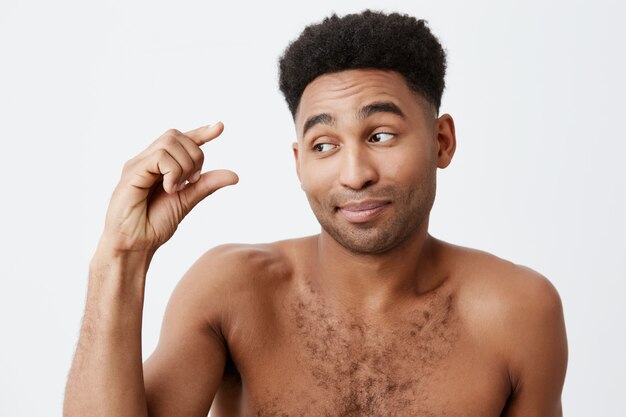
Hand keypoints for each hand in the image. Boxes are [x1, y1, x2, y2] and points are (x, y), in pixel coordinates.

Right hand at [100, 122, 237, 253]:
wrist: (134, 245)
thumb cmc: (154, 225)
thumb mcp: (186, 201)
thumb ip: (206, 185)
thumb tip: (235, 175)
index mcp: (159, 165)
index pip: (181, 140)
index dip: (201, 132)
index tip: (220, 127)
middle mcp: (147, 160)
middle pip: (177, 136)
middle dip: (195, 156)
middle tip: (192, 182)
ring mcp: (138, 164)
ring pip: (170, 142)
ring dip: (184, 165)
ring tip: (177, 188)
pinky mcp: (131, 172)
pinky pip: (159, 157)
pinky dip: (173, 172)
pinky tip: (169, 189)